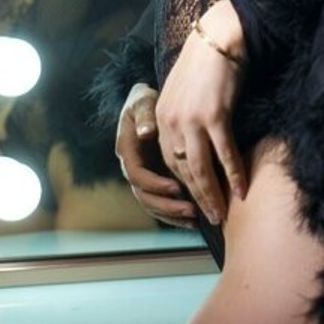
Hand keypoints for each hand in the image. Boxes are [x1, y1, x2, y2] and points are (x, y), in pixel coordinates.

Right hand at [115, 83, 198, 229]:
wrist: (149, 105)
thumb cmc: (146, 101)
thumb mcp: (143, 102)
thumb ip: (145, 116)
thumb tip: (145, 132)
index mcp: (128, 151)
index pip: (137, 175)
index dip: (155, 184)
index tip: (176, 187)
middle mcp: (134, 169)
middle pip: (145, 197)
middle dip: (168, 206)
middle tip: (191, 210)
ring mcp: (144, 178)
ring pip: (154, 205)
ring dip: (173, 215)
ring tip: (195, 219)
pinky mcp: (156, 182)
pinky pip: (163, 204)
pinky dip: (176, 215)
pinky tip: (194, 221)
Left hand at [155, 0, 247, 224]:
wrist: (218, 38)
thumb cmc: (205, 65)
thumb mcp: (183, 94)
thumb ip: (183, 119)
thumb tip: (192, 144)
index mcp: (160, 117)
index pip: (169, 161)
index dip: (183, 184)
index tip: (195, 200)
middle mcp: (172, 122)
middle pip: (183, 170)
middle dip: (197, 197)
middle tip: (210, 217)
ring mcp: (192, 120)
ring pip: (200, 168)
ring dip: (212, 194)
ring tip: (222, 213)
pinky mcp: (215, 115)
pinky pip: (224, 153)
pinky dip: (233, 174)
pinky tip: (241, 190)